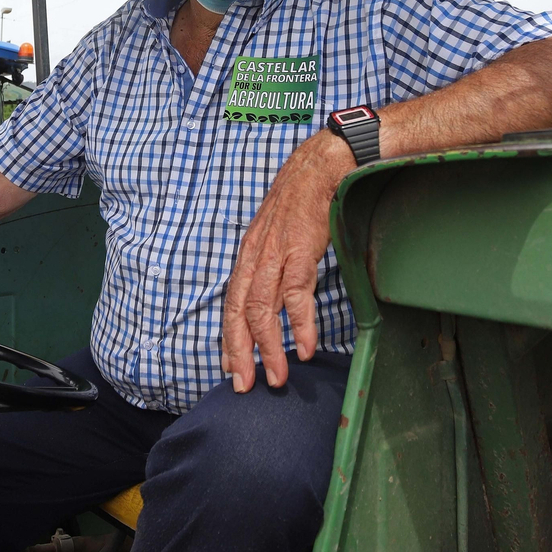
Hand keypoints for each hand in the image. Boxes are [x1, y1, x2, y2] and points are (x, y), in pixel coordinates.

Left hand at [221, 130, 352, 391]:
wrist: (322, 165)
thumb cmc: (304, 202)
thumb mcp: (280, 237)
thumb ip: (277, 269)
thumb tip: (280, 302)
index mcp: (249, 255)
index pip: (231, 304)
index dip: (229, 338)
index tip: (231, 368)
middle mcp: (255, 256)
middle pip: (238, 312)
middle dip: (239, 352)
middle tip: (244, 386)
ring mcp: (276, 253)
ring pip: (262, 309)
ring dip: (269, 348)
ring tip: (278, 378)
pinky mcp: (300, 249)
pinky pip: (297, 294)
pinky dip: (300, 324)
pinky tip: (305, 348)